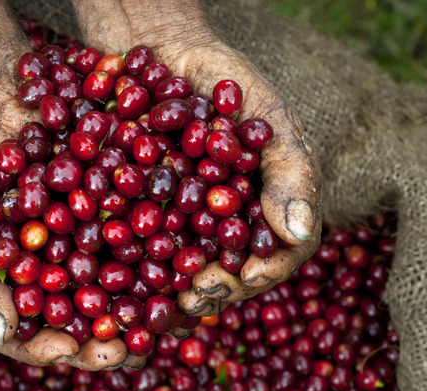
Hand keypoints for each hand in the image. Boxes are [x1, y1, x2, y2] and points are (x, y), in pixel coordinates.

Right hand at [0, 0, 141, 369]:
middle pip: (92, 316)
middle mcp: (65, 271)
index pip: (38, 333)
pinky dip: (163, 240)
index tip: (71, 349)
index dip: (54, 347)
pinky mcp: (121, 201)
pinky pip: (145, 225)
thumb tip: (4, 334)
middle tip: (132, 346)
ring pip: (128, 280)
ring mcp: (97, 237)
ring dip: (149, 300)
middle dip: (112, 335)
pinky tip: (180, 250)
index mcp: (23, 289)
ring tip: (166, 313)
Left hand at [72, 0, 322, 315]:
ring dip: (180, 292)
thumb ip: (288, 166)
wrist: (159, 52)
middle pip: (236, 271)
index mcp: (269, 200)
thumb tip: (301, 232)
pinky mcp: (149, 216)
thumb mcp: (263, 110)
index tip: (244, 278)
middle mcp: (233, 218)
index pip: (283, 250)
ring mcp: (191, 221)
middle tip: (193, 296)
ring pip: (193, 270)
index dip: (266, 271)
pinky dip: (141, 269)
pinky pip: (148, 250)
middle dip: (217, 289)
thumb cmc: (221, 76)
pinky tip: (125, 281)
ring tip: (164, 302)